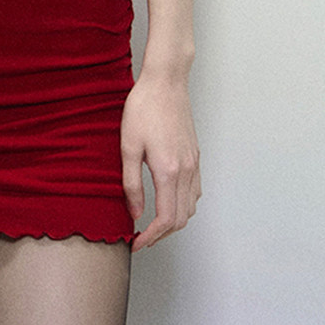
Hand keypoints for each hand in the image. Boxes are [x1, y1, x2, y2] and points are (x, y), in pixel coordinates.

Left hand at [120, 68, 200, 251]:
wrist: (165, 82)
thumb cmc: (144, 108)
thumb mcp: (128, 146)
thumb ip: (131, 184)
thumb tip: (135, 213)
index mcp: (168, 170)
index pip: (166, 219)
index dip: (151, 237)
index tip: (137, 242)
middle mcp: (186, 170)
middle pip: (182, 219)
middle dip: (162, 234)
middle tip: (142, 237)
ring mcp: (194, 163)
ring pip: (191, 207)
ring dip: (174, 221)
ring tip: (153, 222)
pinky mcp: (196, 156)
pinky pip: (195, 191)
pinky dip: (184, 204)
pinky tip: (168, 199)